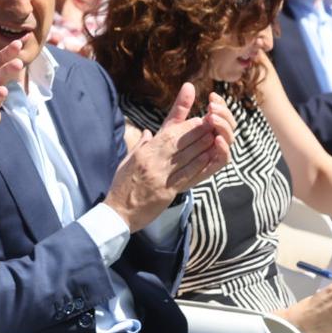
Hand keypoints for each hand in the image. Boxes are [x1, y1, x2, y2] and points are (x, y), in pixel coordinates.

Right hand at [106, 84, 230, 230]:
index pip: (167, 135)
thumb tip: (148, 133)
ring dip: (201, 146)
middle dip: (196, 132)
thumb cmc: (121, 186)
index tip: (197, 120)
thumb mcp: (126, 162)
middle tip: (210, 125)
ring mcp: (159, 177)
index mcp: (143, 154)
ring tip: (214, 137)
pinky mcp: (166, 192)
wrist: (117, 212)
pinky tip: (207, 157)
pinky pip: (185, 176)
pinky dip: (197, 165)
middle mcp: (151, 163)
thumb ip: (139, 146)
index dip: (184, 126)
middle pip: (178, 143)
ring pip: (185, 157)